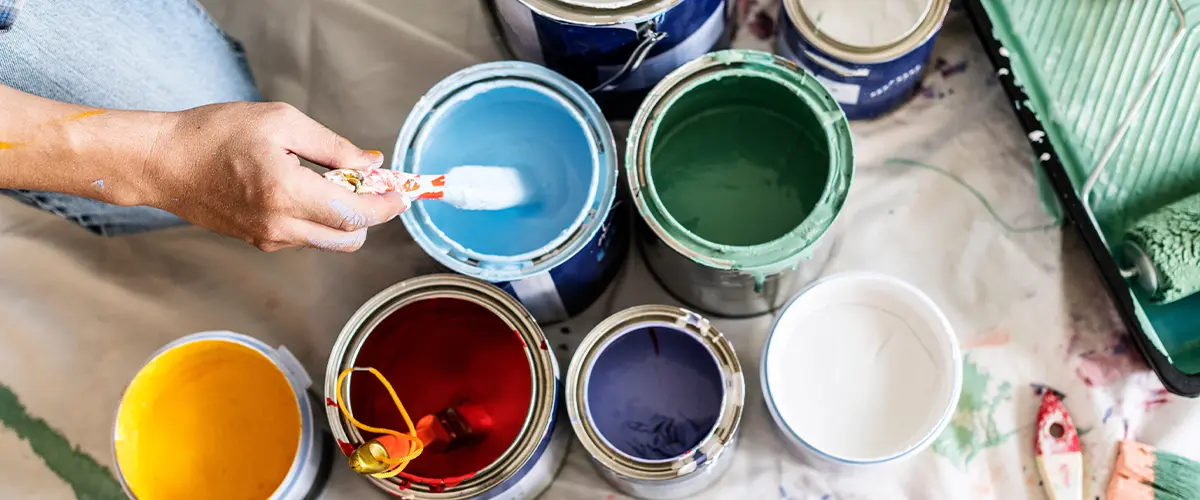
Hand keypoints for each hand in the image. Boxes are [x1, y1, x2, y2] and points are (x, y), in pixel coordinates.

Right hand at [140, 102, 407, 251]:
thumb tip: (372, 164)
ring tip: (328, 177)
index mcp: (288, 194)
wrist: (162, 162)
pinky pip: (304, 235)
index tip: (401, 192)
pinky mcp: (259, 241)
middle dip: (369, 214)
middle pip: (349, 238)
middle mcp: (281, 226)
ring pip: (328, 239)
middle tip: (368, 181)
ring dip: (342, 215)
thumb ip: (333, 147)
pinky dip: (317, 217)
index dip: (387, 205)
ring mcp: (269, 239)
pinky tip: (302, 187)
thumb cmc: (214, 134)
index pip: (356, 215)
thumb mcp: (282, 123)